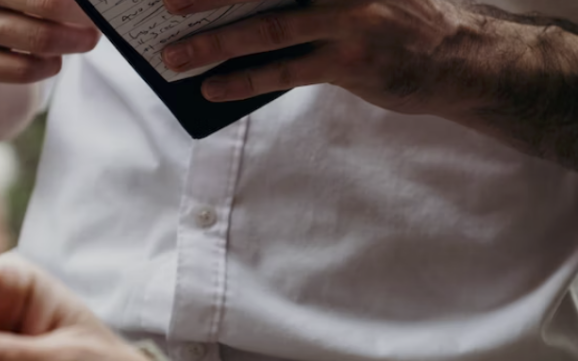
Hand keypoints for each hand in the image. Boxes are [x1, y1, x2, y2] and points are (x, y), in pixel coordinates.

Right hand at [0, 0, 99, 82]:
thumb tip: (94, 3)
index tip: (99, 3)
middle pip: (48, 4)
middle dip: (84, 15)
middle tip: (102, 20)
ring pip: (40, 39)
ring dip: (74, 41)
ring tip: (87, 39)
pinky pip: (23, 70)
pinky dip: (49, 66)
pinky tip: (54, 60)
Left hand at [161, 0, 476, 112]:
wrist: (457, 57)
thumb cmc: (396, 19)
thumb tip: (241, 13)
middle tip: (167, 4)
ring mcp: (349, 20)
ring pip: (267, 29)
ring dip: (215, 43)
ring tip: (176, 56)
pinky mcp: (350, 63)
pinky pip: (285, 72)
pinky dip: (245, 81)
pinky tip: (214, 89)